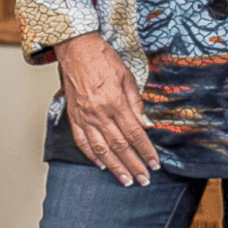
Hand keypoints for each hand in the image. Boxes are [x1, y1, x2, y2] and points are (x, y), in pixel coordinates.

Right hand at [54, 32, 158, 185]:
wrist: (76, 47)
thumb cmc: (102, 58)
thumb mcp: (127, 77)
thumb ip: (136, 104)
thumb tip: (146, 126)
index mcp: (115, 102)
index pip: (135, 134)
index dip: (146, 152)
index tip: (154, 164)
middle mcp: (99, 112)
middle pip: (119, 146)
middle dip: (133, 165)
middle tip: (143, 180)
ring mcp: (84, 115)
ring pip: (100, 148)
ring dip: (115, 167)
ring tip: (125, 179)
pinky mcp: (73, 114)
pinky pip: (81, 140)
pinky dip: (90, 155)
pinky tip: (100, 164)